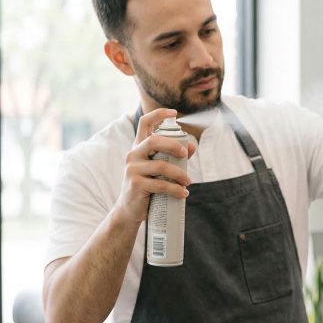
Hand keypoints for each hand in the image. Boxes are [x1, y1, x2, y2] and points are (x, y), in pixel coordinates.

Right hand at [113, 108, 196, 224]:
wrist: (130, 210)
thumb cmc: (148, 186)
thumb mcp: (160, 169)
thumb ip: (175, 157)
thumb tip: (192, 145)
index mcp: (139, 147)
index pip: (144, 123)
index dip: (158, 114)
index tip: (174, 112)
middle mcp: (133, 154)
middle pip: (154, 141)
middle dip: (174, 145)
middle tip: (186, 155)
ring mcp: (132, 169)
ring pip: (162, 166)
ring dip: (180, 174)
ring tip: (188, 182)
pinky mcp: (136, 184)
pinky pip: (161, 184)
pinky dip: (176, 189)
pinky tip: (183, 193)